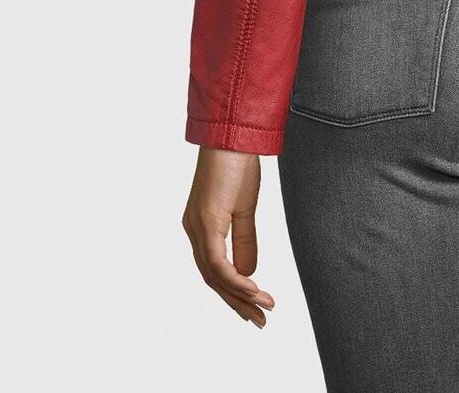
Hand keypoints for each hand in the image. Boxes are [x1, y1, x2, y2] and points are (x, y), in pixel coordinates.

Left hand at [182, 147, 275, 326]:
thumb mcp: (245, 209)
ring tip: (264, 309)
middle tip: (261, 321)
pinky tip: (254, 289)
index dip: (234, 293)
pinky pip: (218, 263)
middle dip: (237, 303)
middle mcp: (193, 231)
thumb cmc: (238, 165)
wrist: (234, 136)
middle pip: (213, 280)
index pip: (214, 271)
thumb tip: (248, 273)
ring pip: (215, 276)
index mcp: (201, 228)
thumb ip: (245, 241)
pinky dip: (236, 280)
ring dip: (240, 296)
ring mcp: (197, 228)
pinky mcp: (206, 222)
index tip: (256, 308)